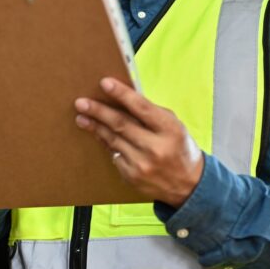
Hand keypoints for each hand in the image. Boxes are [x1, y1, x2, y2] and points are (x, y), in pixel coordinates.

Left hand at [75, 77, 204, 206]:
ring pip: (113, 139)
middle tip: (81, 102)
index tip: (104, 83)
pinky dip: (106, 143)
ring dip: (95, 127)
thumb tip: (123, 97)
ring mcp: (142, 164)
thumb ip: (151, 113)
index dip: (122, 94)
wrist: (188, 185)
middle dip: (98, 111)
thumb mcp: (174, 126)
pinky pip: (114, 154)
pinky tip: (98, 134)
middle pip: (121, 124)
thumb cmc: (179, 148)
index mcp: (169, 129)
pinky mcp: (132, 176)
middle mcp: (156, 148)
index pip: (142, 108)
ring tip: (81, 117)